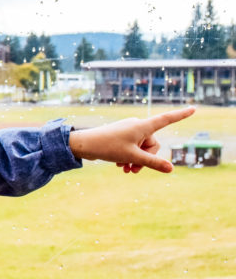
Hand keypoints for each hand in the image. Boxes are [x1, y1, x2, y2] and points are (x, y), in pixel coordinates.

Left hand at [67, 106, 195, 172]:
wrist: (83, 144)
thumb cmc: (107, 147)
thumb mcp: (132, 157)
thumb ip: (152, 163)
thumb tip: (171, 169)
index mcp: (142, 126)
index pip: (166, 119)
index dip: (181, 115)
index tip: (194, 108)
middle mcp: (137, 125)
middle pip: (153, 144)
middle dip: (146, 158)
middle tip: (133, 170)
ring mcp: (129, 131)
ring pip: (142, 149)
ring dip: (137, 161)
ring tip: (126, 170)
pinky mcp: (122, 136)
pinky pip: (133, 148)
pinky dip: (130, 157)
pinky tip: (121, 166)